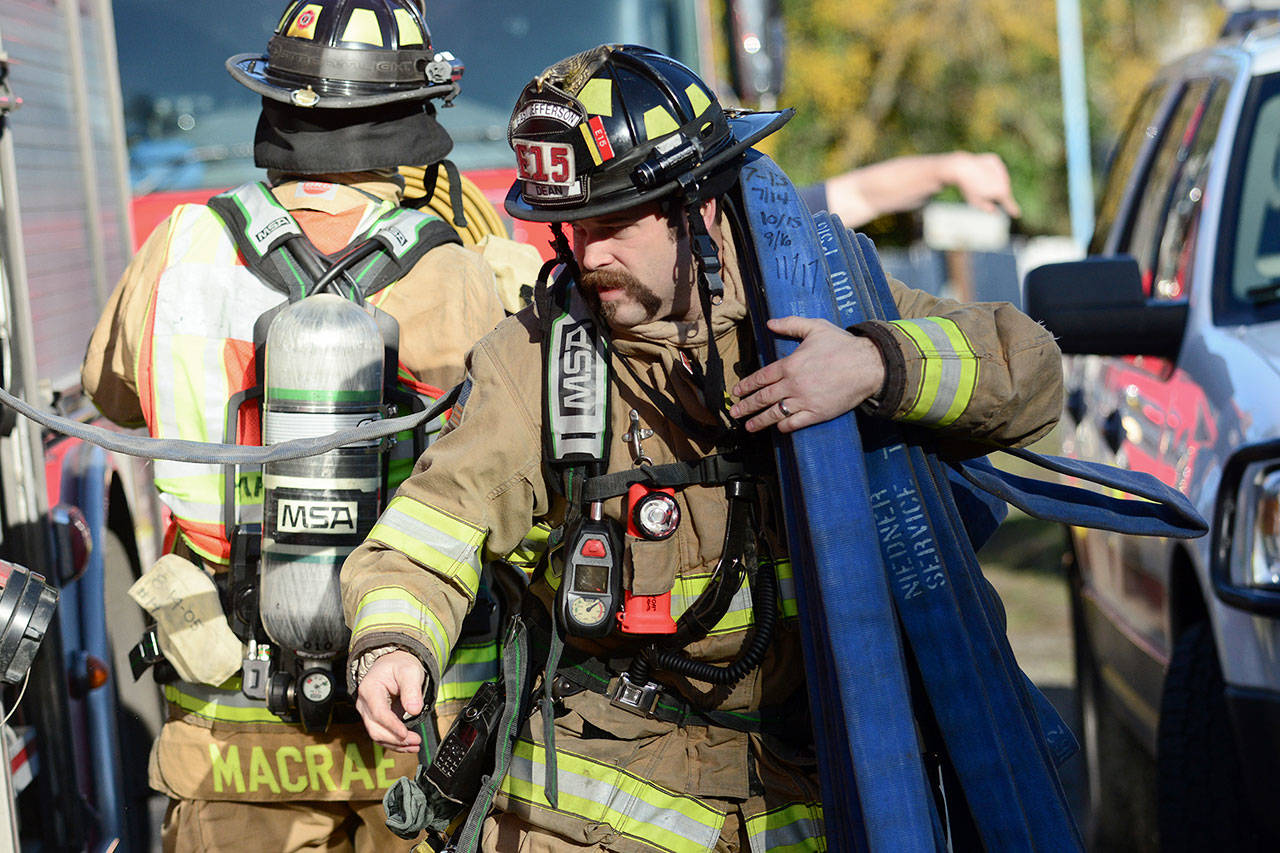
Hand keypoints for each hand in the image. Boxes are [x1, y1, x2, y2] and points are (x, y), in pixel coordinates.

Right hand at [355, 650, 425, 752]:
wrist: (392, 664)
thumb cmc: (399, 666)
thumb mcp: (409, 671)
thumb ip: (412, 689)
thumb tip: (414, 710)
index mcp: (370, 689)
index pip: (379, 713)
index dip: (392, 726)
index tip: (405, 734)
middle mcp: (364, 703)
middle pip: (375, 728)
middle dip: (395, 739)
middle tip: (415, 741)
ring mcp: (368, 712)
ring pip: (377, 735)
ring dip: (396, 744)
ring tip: (415, 746)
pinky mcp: (375, 719)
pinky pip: (382, 735)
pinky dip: (395, 743)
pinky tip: (409, 746)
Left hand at [730, 317, 884, 432]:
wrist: (868, 365)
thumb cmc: (842, 345)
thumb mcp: (815, 327)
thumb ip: (790, 324)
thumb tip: (770, 323)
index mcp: (789, 364)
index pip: (761, 378)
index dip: (746, 386)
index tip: (737, 392)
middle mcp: (793, 384)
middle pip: (763, 398)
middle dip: (746, 406)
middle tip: (735, 412)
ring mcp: (804, 401)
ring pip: (775, 413)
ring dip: (759, 421)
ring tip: (748, 426)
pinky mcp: (817, 413)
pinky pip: (795, 423)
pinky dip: (784, 426)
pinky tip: (777, 428)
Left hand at [946, 152, 1021, 217]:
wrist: (962, 168)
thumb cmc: (968, 187)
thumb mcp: (976, 202)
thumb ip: (987, 208)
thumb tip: (996, 212)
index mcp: (1001, 192)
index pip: (1009, 203)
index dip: (1012, 209)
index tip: (1017, 213)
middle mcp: (1004, 180)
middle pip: (1003, 189)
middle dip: (995, 192)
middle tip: (981, 190)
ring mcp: (1001, 168)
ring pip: (1000, 177)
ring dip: (993, 180)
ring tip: (980, 179)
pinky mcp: (995, 160)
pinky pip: (994, 168)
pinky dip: (989, 170)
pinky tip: (980, 171)